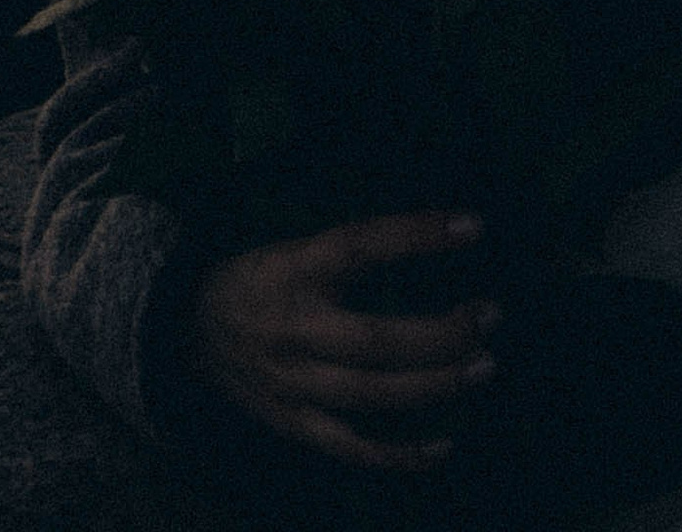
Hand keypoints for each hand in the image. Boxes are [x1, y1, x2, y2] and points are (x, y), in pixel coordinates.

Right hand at [188, 212, 498, 469]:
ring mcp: (294, 384)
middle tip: (491, 315)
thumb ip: (348, 250)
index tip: (474, 227)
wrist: (190, 331)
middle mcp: (294, 329)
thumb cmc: (258, 278)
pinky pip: (352, 447)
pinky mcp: (294, 424)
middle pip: (377, 340)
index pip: (361, 245)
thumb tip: (431, 233)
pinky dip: (399, 454)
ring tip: (483, 366)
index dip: (416, 236)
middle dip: (441, 333)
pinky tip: (444, 445)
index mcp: (293, 269)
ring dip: (435, 386)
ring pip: (373, 395)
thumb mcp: (291, 245)